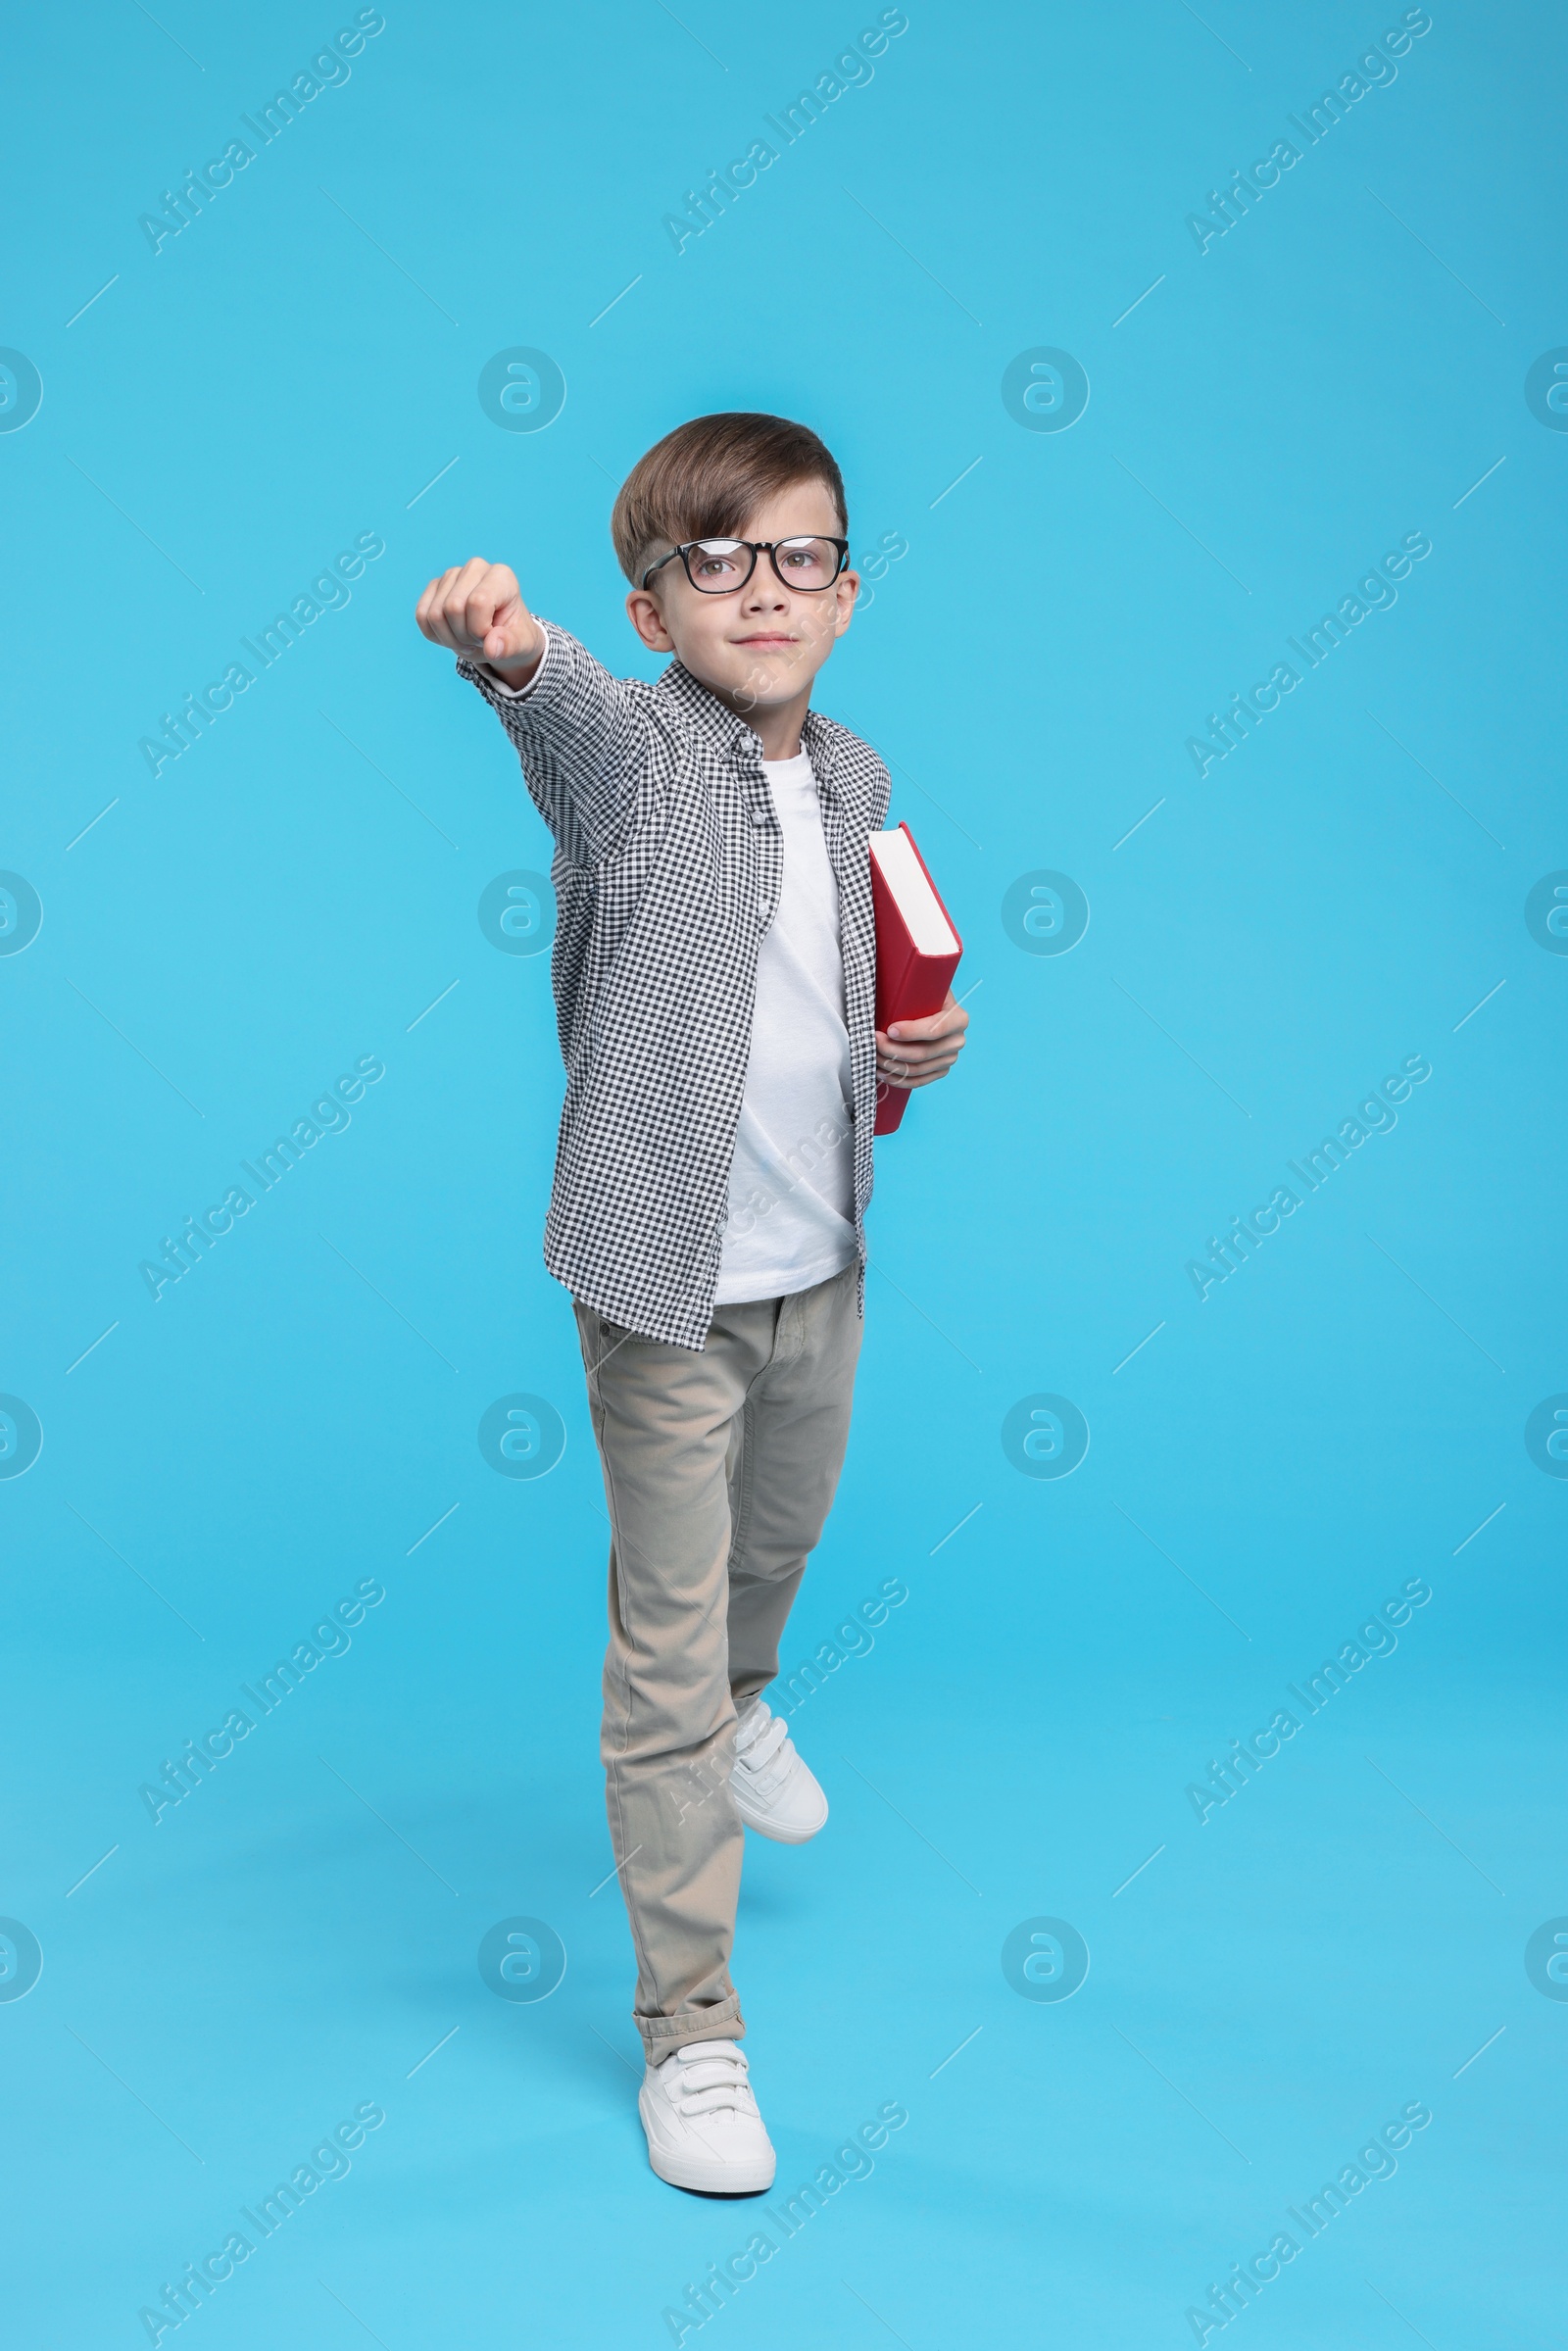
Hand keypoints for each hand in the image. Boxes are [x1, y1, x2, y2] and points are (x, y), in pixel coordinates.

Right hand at [414, 558, 542, 675]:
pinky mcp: (435, 586)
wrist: (500, 635)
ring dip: (449, 639)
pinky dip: (434, 635)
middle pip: (452, 608)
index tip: (492, 637)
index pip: (477, 602)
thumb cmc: (514, 636)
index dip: (480, 630)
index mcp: (502, 576)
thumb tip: (492, 647)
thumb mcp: (521, 645)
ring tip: (467, 639)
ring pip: (434, 614)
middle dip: (463, 637)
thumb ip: (510, 645)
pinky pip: (421, 616)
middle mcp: (476, 568)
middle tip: (478, 641)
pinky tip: (452, 635)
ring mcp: (452, 575)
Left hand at [875, 989, 968, 1090]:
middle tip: (873, 1041)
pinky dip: (898, 1080)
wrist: (927, 1007)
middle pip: (923, 1053)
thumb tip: (887, 969)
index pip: (934, 1030)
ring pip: (917, 1069)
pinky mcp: (939, 1070)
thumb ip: (913, 980)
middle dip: (893, 1049)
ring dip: (891, 1065)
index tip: (889, 1029)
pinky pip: (919, 1081)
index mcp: (958, 1017)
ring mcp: (949, 1058)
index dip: (911, 1032)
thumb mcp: (922, 983)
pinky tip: (882, 1073)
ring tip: (872, 1055)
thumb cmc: (919, 994)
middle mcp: (957, 1040)